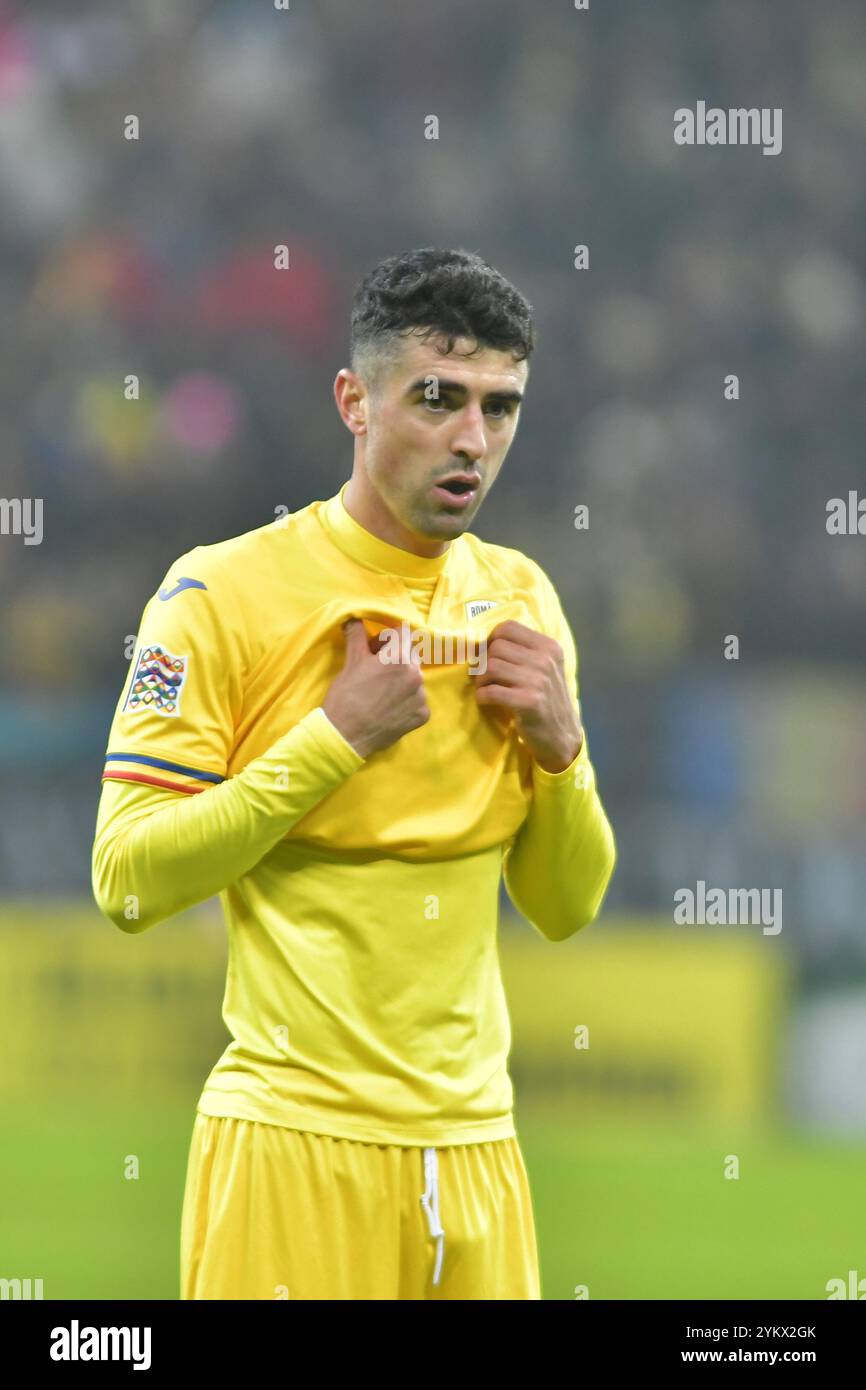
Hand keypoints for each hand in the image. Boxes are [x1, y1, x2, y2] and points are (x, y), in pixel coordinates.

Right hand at [322, 618, 429, 758]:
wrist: (345, 735)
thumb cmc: (346, 695)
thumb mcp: (351, 661)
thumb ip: (357, 635)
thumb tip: (354, 617)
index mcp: (399, 656)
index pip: (403, 633)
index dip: (386, 639)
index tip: (374, 650)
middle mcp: (416, 674)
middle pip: (410, 655)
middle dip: (395, 658)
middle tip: (375, 672)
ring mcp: (421, 696)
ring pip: (414, 678)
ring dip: (401, 680)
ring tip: (381, 693)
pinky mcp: (422, 715)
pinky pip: (417, 700)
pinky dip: (406, 701)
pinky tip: (388, 708)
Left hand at [472, 619, 582, 772]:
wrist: (562, 736)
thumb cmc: (547, 700)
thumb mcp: (544, 669)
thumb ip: (521, 652)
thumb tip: (479, 644)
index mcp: (549, 647)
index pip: (508, 627)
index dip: (489, 640)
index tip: (486, 655)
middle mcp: (545, 660)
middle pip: (496, 647)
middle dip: (483, 663)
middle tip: (484, 678)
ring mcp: (538, 680)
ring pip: (491, 667)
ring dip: (481, 680)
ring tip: (485, 689)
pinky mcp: (528, 702)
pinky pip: (491, 691)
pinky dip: (482, 696)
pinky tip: (487, 701)